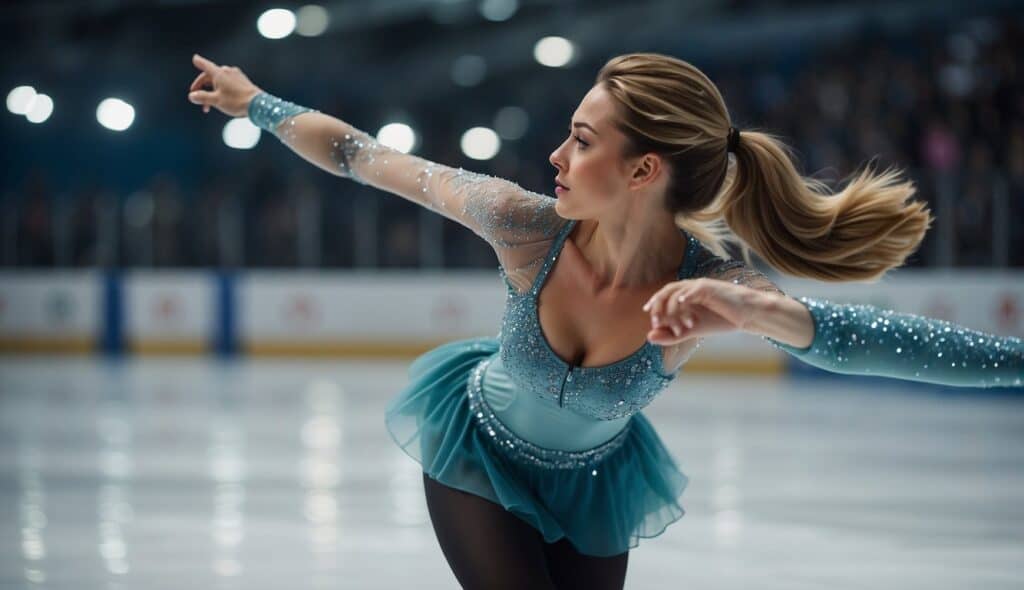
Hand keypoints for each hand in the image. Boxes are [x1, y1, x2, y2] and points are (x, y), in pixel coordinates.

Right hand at [187, 53, 262, 117]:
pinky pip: (228, 84)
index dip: (199, 62)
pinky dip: (221, 91)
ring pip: (219, 82)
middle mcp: (227, 71)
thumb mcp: (216, 101)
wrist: (258, 105)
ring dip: (212, 92)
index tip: (195, 59)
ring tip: (211, 106)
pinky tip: (223, 101)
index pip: (205, 65)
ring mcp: (236, 76)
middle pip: (210, 76)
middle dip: (202, 88)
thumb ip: (202, 97)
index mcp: (219, 73)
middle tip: (198, 100)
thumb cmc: (237, 101)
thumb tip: (192, 96)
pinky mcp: (243, 82)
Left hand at [642, 278, 762, 344]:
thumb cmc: (721, 320)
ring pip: (678, 292)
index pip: (664, 296)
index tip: (652, 321)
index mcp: (685, 295)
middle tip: (656, 322)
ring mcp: (700, 286)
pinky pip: (694, 289)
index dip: (654, 305)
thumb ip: (671, 335)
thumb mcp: (692, 331)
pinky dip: (686, 295)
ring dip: (674, 309)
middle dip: (658, 306)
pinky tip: (682, 303)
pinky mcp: (710, 288)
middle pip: (667, 291)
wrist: (746, 316)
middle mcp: (690, 288)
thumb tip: (649, 337)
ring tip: (678, 328)